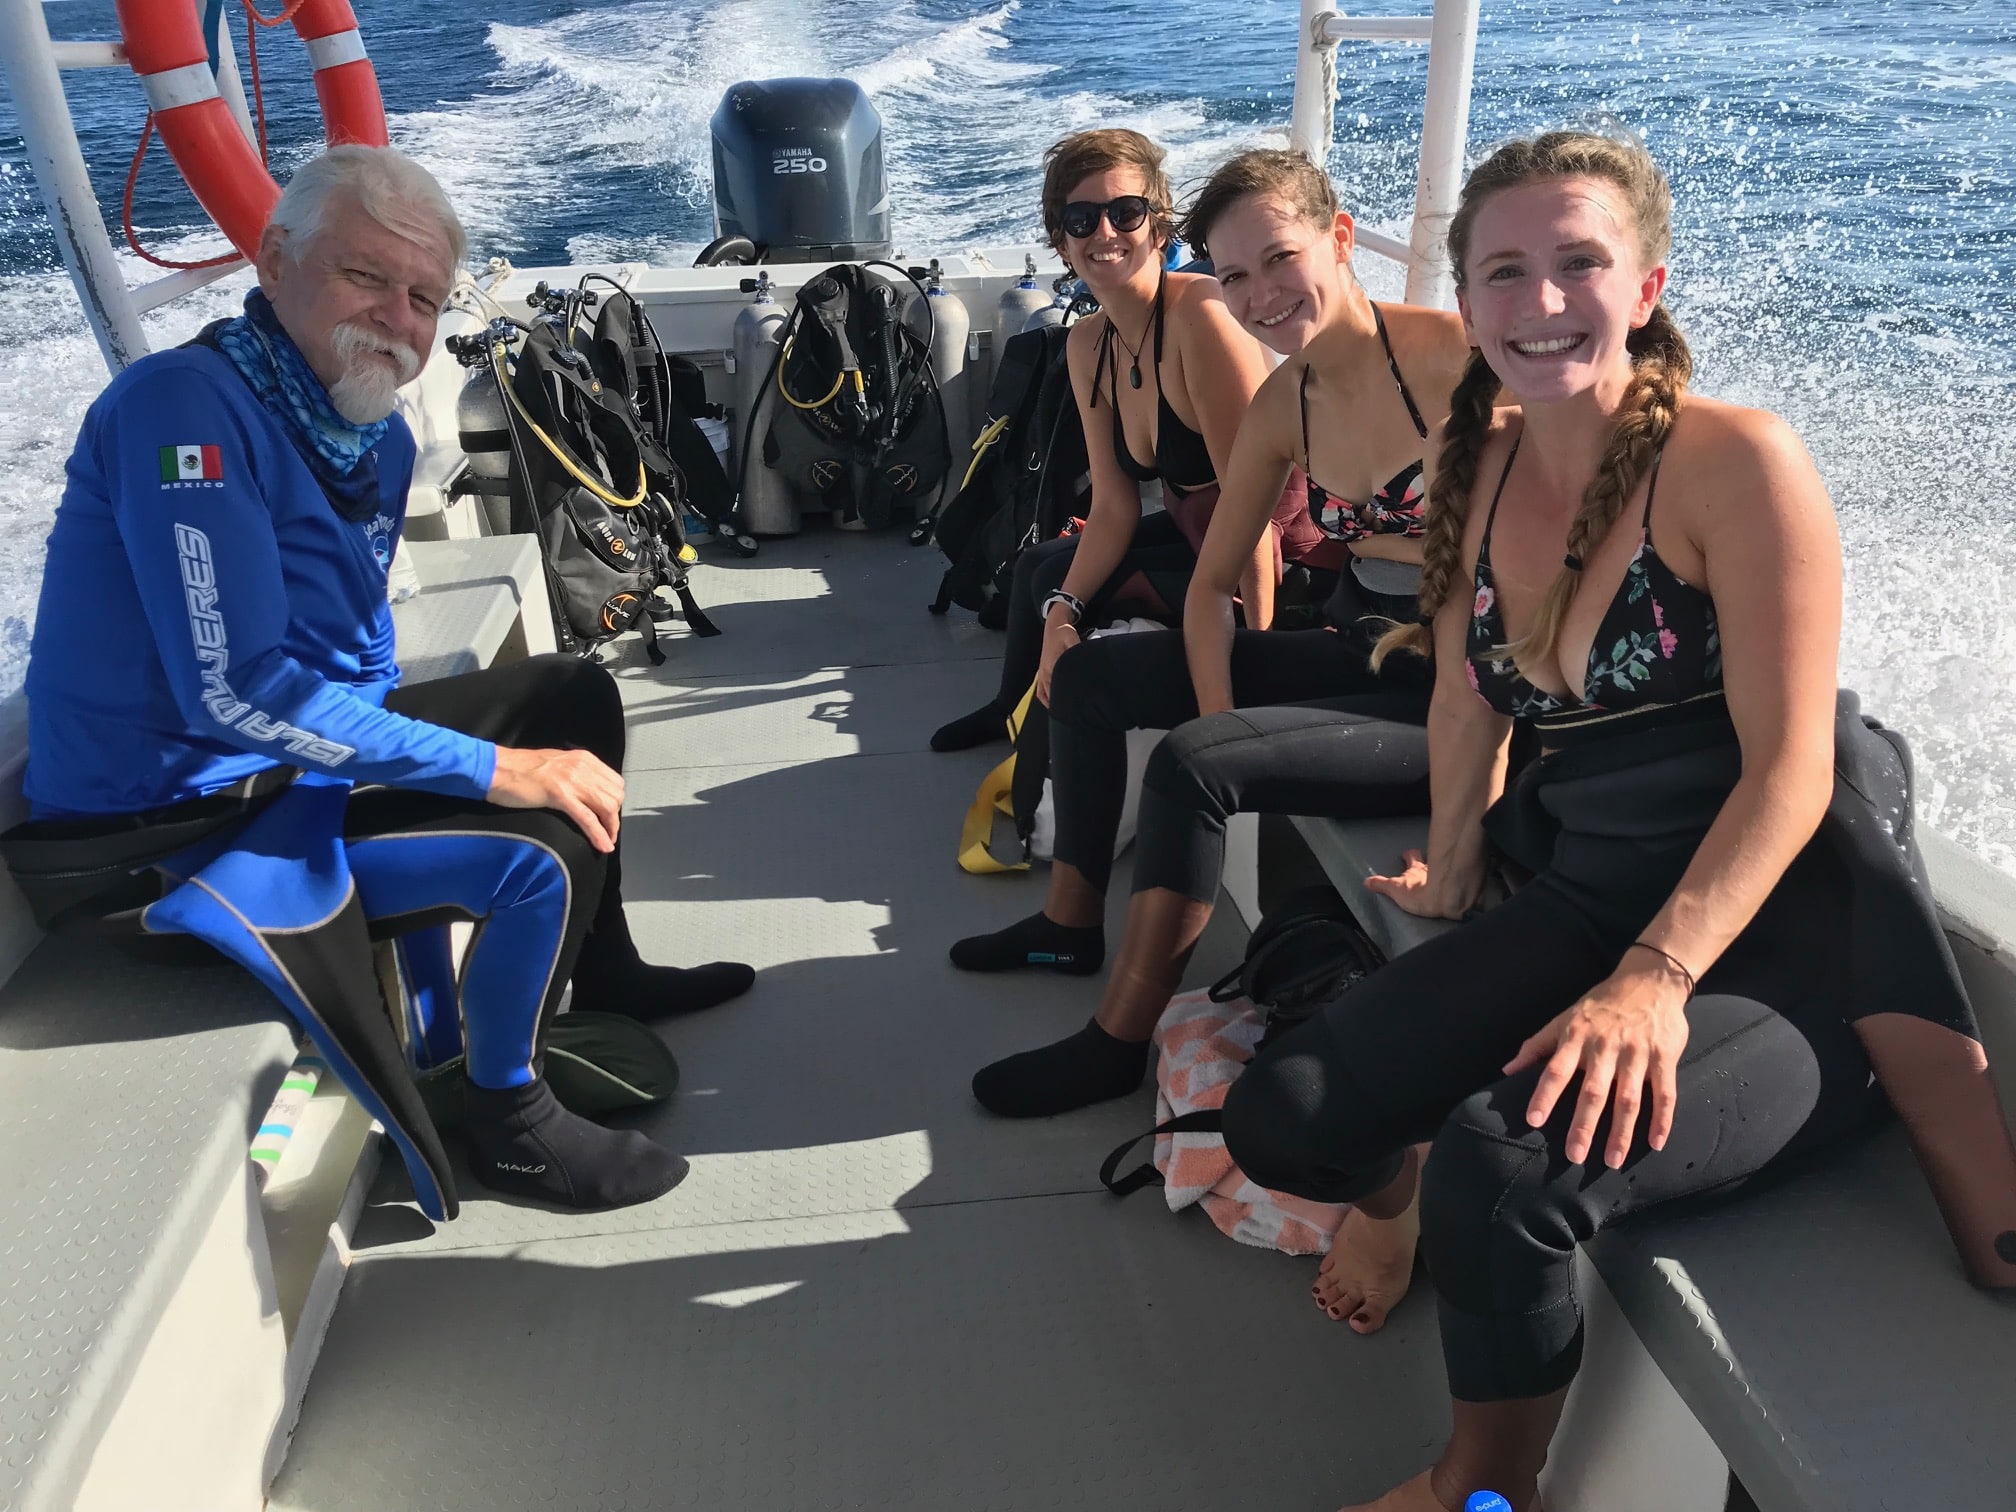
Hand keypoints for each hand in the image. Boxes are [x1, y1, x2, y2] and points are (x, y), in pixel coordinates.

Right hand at [488, 745, 624, 852]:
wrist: (496, 767)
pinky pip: (587, 818)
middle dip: (614, 817)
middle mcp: (582, 767)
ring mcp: (571, 780)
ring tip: (606, 841)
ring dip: (610, 828)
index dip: (615, 802)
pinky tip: (603, 846)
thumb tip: (587, 791)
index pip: (615, 782)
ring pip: (606, 807)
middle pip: (615, 795)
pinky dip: (598, 834)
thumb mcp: (556, 764)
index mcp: (583, 759)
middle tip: (608, 832)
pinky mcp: (559, 795)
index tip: (609, 816)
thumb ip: (575, 773)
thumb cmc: (519, 768)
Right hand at [1035, 616, 1079, 706]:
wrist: (1054, 625)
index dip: (1067, 700)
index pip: (1058, 689)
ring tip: (1064, 713)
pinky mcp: (1041, 672)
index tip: (1076, 708)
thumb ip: (1078, 653)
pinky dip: (1045, 700)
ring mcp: (1041, 673)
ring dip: (1053, 704)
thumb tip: (1084, 666)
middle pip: (1053, 695)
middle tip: (1074, 714)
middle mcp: (1044, 672)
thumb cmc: (1064, 632)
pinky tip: (1052, 705)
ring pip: (1045, 695)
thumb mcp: (1073, 640)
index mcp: (1051, 666)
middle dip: (1062, 704)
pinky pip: (1040, 691)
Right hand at [1363, 848, 1474, 919]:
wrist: (1448, 900)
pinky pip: (1462, 880)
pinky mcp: (1463, 884)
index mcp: (1417, 868)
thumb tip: (1367, 881)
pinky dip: (1462, 882)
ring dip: (1446, 871)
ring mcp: (1450, 874)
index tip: (1407, 854)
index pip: (1412, 855)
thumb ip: (1381, 885)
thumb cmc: (1421, 895)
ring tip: (1446, 877)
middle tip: (1427, 864)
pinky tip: (1464, 888)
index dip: (1409, 855)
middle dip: (1429, 860)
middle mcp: (1434, 868)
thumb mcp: (1396, 890)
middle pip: (1431, 859)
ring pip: (1447, 868)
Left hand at [1503, 953, 1693, 1167]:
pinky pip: (1665, 1092)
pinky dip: (1662, 1118)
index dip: (1544, 1095)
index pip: (1556, 1070)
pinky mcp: (1664, 1056)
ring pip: (1628, 1098)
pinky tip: (1656, 1142)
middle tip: (1575, 1155)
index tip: (1534, 1120)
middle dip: (1584, 1125)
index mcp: (1576, 1037)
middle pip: (1593, 1091)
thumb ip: (1536, 1046)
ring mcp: (1637, 1053)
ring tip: (1613, 1160)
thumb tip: (1507, 1071)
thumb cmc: (1600, 1005)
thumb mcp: (1564, 1019)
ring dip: (1621, 1131)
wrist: (1649, 980)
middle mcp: (1605, 1047)